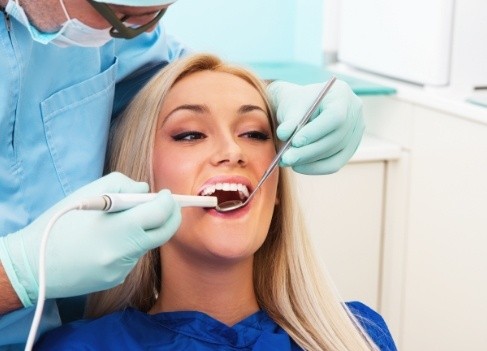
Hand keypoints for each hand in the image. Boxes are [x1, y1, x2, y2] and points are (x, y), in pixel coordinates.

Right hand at [0, 172, 180, 306]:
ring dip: (144, 230)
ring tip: (120, 223)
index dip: (168, 201)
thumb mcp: (88, 194)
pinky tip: (106, 242)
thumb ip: (123, 185)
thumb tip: (147, 191)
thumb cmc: (58, 223)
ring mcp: (122, 269)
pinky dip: (128, 245)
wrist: (33, 265)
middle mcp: (124, 252)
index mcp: (118, 227)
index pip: (160, 213)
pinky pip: (132, 257)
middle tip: (167, 205)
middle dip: (171, 216)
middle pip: (165, 233)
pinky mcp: (116, 279)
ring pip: (147, 244)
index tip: (167, 194)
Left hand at [267, 79, 363, 174]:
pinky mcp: (351, 147)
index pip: (335, 116)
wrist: (303, 107)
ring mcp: (356, 131)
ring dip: (309, 160)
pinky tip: (299, 166)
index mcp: (341, 94)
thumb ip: (289, 120)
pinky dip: (316, 168)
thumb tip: (284, 134)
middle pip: (335, 138)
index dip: (315, 131)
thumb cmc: (297, 103)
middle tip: (286, 158)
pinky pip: (335, 163)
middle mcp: (354, 112)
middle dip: (308, 151)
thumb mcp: (290, 106)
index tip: (295, 142)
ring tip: (287, 160)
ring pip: (334, 152)